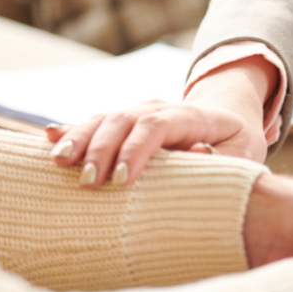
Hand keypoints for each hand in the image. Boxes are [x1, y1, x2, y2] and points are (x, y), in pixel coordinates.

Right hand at [45, 56, 277, 188]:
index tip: (122, 181)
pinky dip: (72, 130)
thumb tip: (196, 154)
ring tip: (59, 164)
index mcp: (192, 115)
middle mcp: (161, 107)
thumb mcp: (243, 154)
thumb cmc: (237, 144)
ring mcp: (139, 112)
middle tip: (87, 184)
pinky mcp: (123, 123)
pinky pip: (94, 122)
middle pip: (124, 119)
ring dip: (79, 139)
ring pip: (104, 118)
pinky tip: (49, 136)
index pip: (158, 124)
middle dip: (102, 150)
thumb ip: (223, 157)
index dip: (136, 149)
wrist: (229, 118)